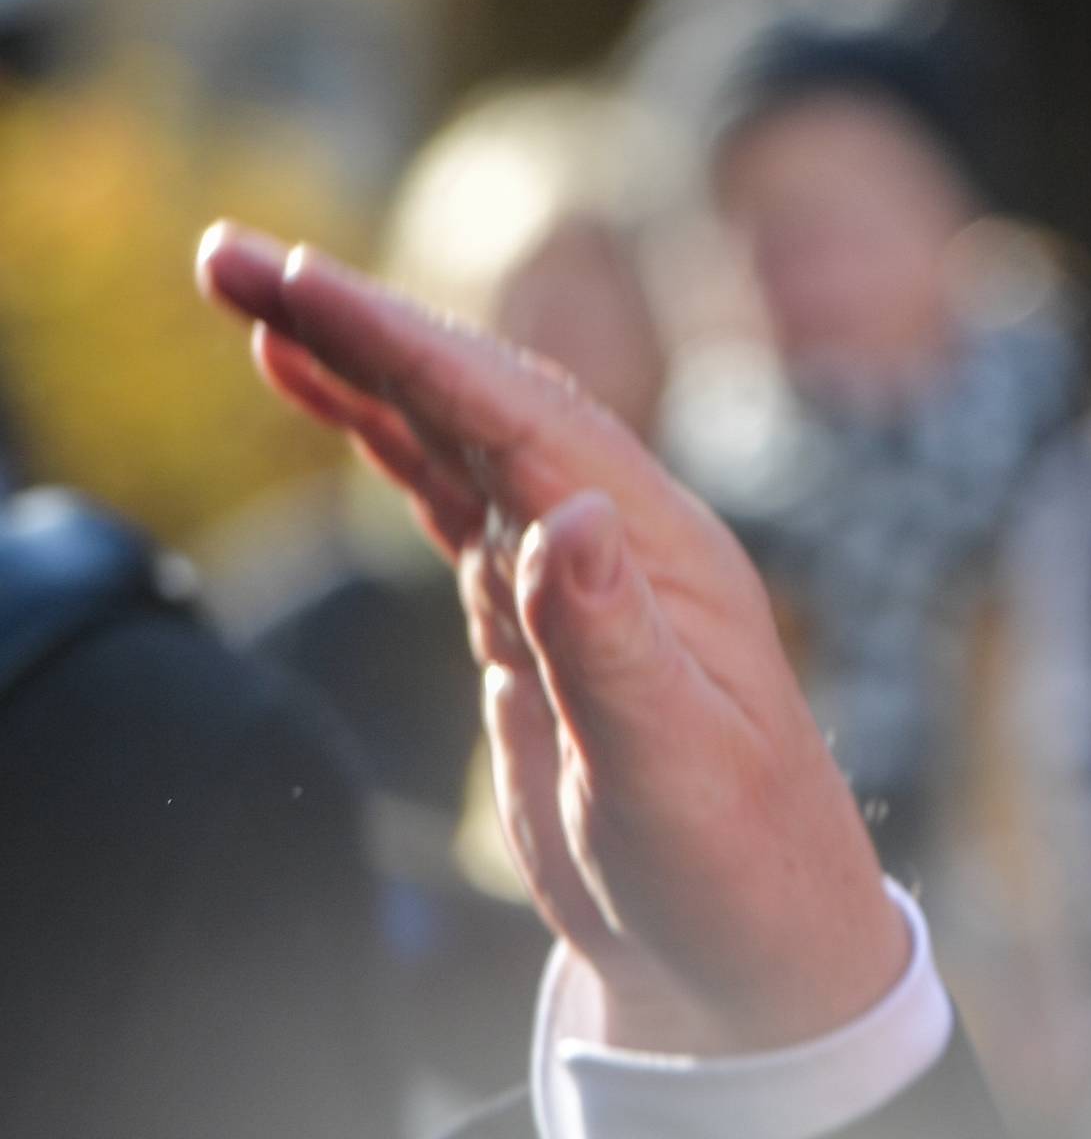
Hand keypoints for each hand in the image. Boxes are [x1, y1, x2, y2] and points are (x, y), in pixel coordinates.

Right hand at [194, 221, 903, 1053]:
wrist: (751, 944)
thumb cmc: (733, 863)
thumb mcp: (674, 766)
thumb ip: (614, 643)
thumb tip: (575, 518)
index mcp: (660, 552)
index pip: (516, 418)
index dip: (405, 346)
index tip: (301, 281)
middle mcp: (620, 537)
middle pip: (477, 398)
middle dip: (360, 322)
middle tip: (231, 253)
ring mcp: (575, 570)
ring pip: (455, 434)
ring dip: (359, 361)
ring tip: (251, 289)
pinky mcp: (535, 613)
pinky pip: (449, 493)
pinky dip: (382, 434)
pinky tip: (322, 388)